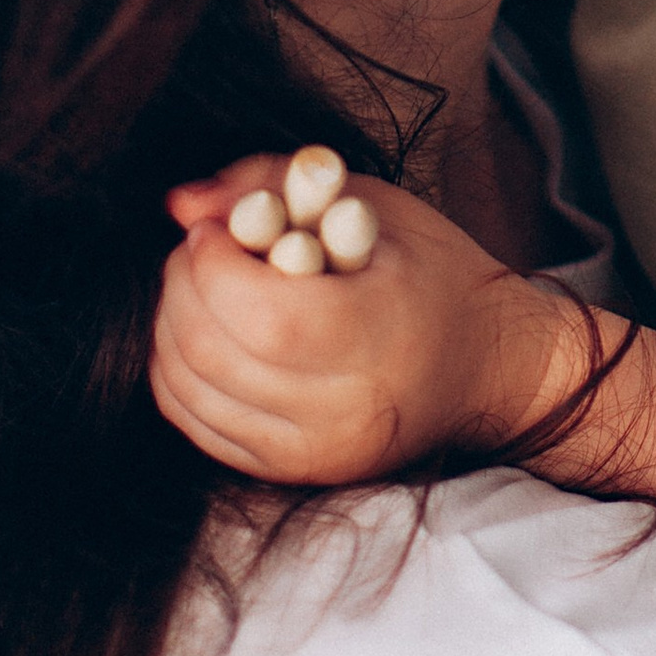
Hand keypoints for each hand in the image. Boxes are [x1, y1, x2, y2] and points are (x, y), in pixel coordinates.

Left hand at [151, 157, 579, 483]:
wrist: (482, 368)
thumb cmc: (433, 274)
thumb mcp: (372, 205)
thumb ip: (273, 183)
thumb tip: (181, 204)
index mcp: (379, 337)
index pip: (260, 313)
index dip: (214, 263)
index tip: (216, 228)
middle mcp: (343, 410)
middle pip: (212, 352)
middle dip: (182, 285)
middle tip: (201, 248)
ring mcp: (313, 451)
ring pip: (190, 390)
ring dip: (173, 325)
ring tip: (203, 286)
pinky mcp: (288, 472)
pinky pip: (196, 423)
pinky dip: (180, 371)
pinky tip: (207, 332)